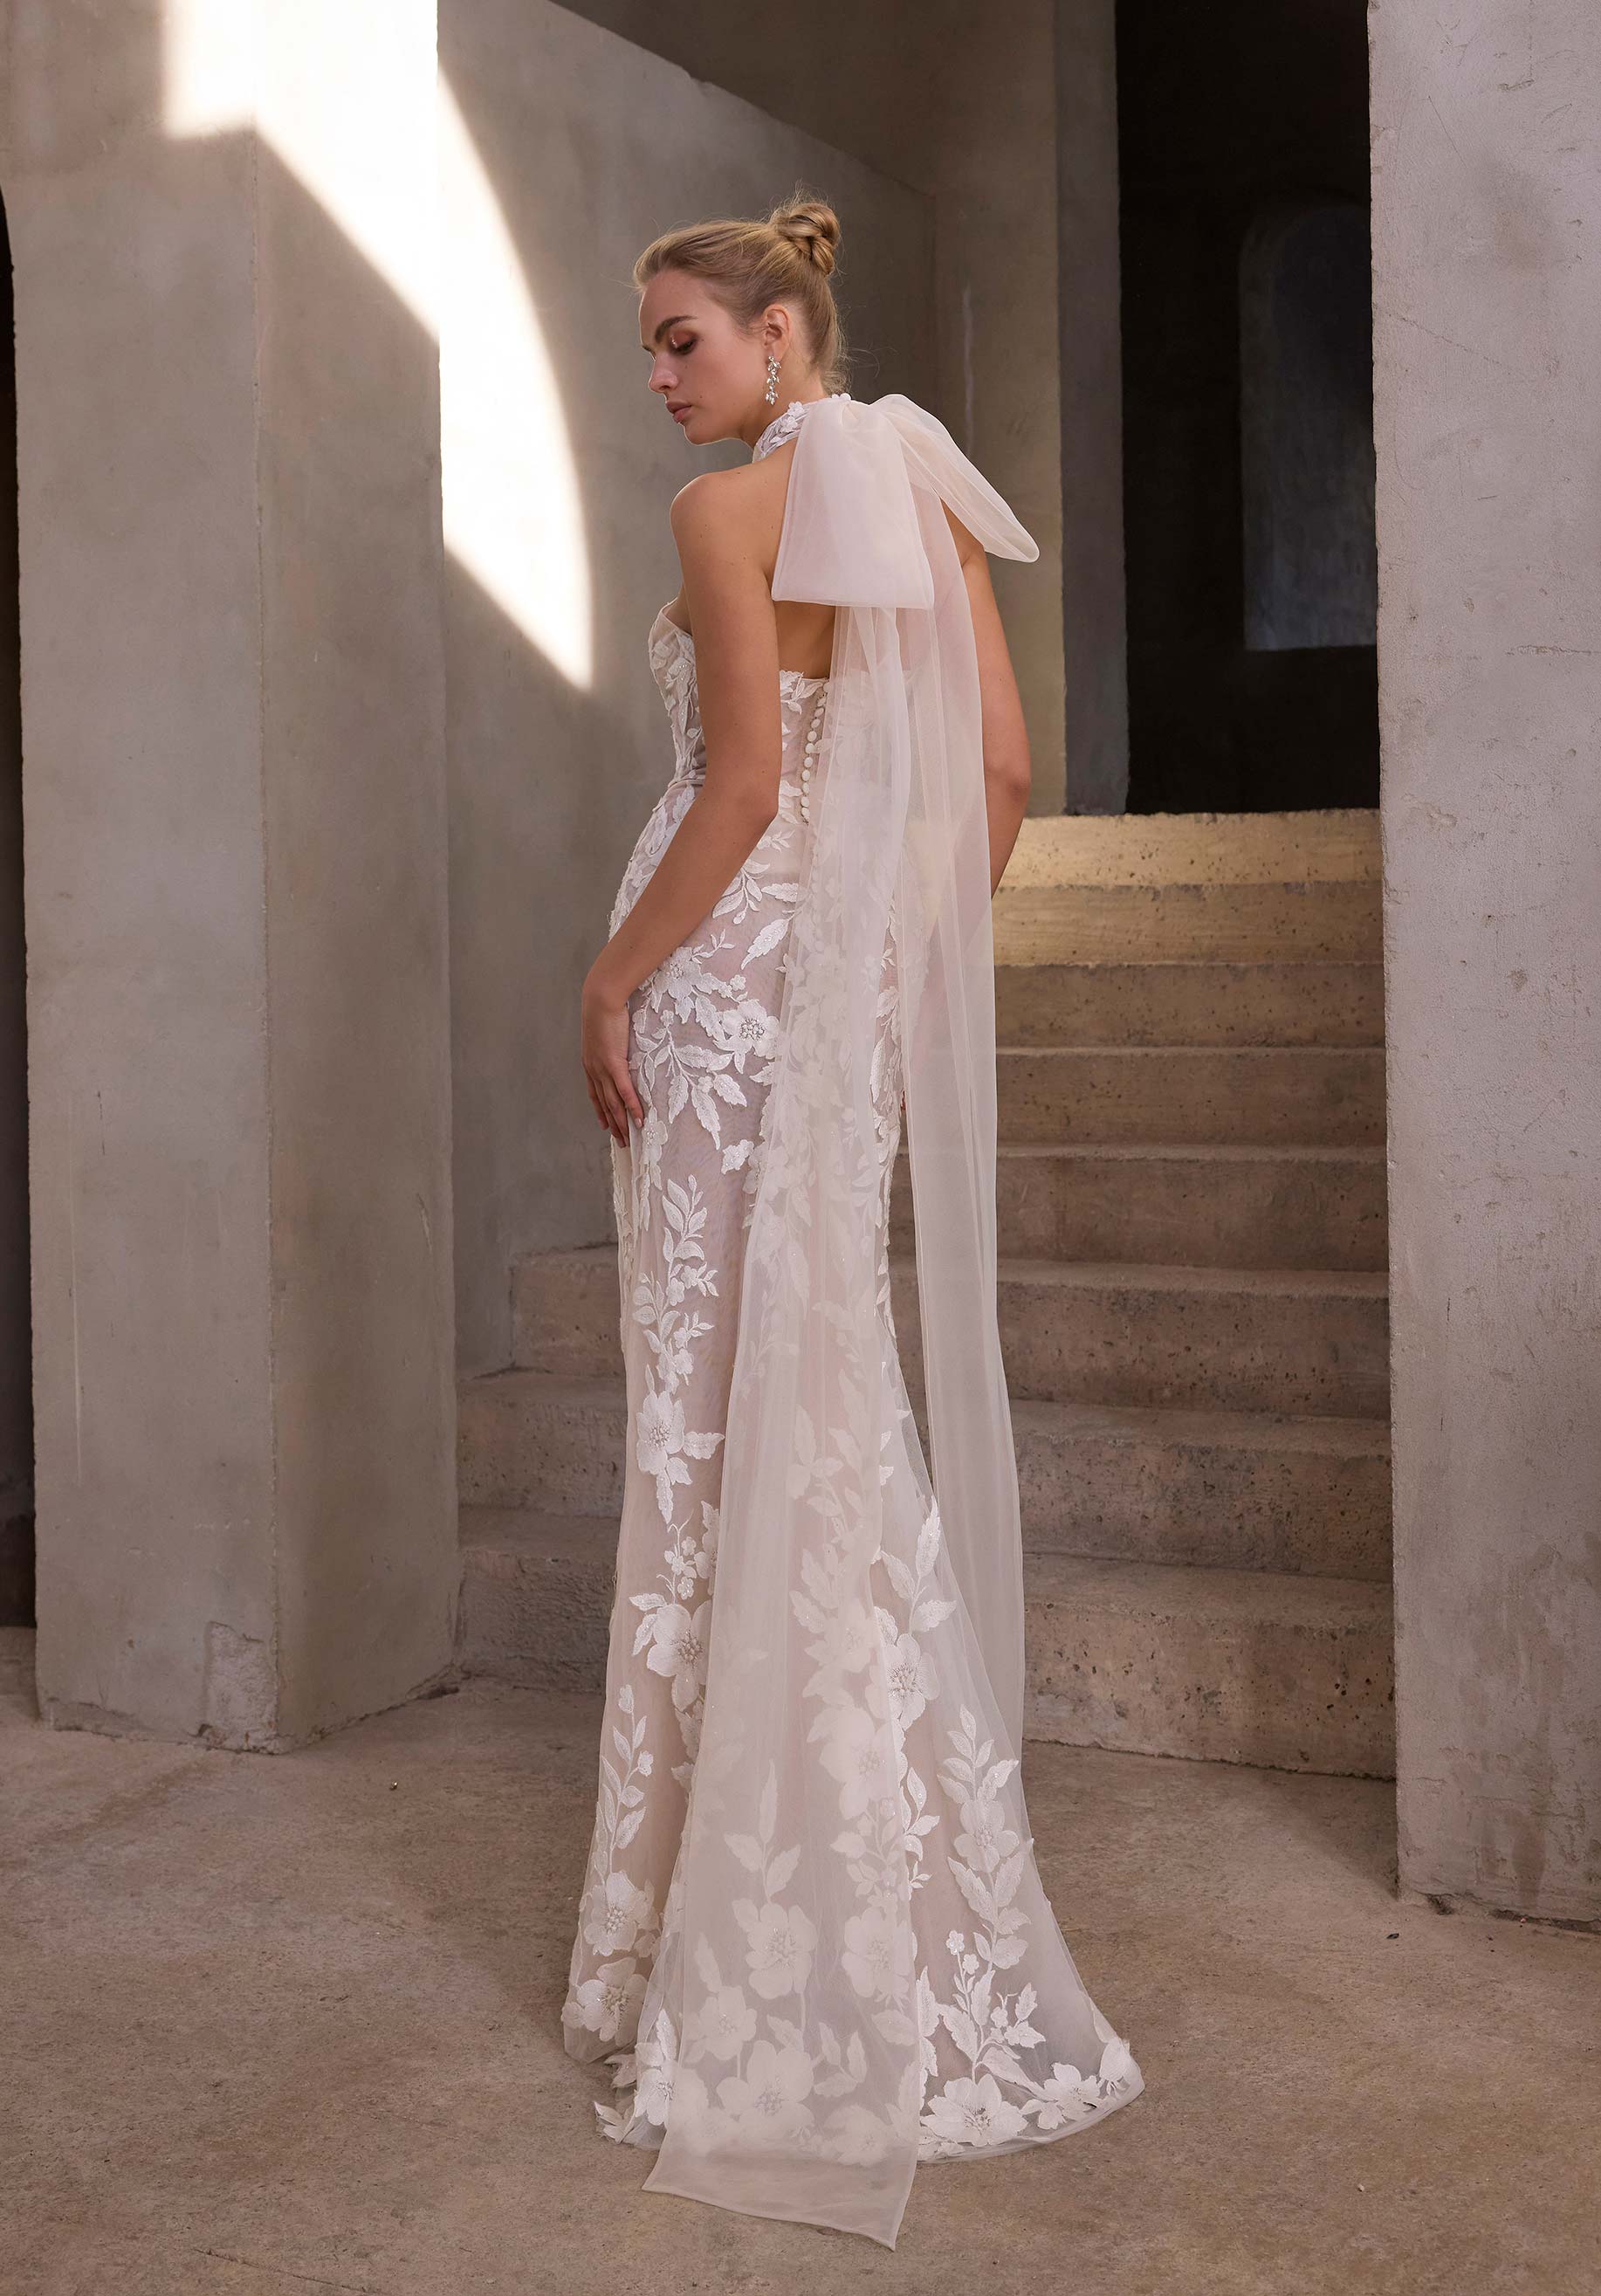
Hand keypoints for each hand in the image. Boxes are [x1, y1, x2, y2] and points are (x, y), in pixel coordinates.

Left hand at [582, 969, 644, 1146]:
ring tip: (629, 1139)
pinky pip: (624, 1091)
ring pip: (612, 1103)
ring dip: (621, 1122)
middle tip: (621, 1142)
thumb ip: (611, 1042)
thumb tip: (620, 1044)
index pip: (595, 1093)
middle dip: (612, 1124)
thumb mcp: (604, 1030)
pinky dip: (632, 1107)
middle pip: (603, 1103)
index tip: (605, 1125)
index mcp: (590, 1063)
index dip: (600, 1111)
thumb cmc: (604, 1009)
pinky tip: (639, 1119)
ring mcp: (602, 1068)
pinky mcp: (614, 1063)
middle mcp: (593, 1070)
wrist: (600, 999)